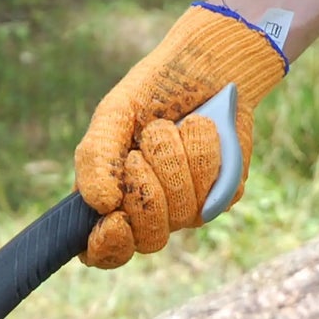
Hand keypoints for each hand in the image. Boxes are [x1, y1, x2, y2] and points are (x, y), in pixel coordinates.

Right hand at [75, 3, 286, 267]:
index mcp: (112, 201)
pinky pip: (214, 195)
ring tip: (173, 128)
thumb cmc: (151, 93)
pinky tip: (201, 131)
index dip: (109, 246)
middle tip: (144, 148)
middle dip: (146, 187)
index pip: (104, 252)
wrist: (205, 66)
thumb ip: (97, 158)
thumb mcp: (113, 117)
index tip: (114, 219)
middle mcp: (150, 213)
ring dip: (175, 159)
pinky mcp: (222, 196)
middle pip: (149, 237)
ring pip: (183, 213)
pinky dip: (204, 153)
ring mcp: (188, 209)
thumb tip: (99, 204)